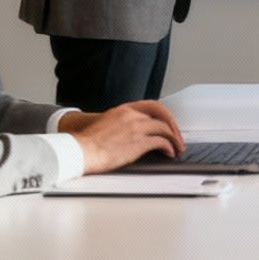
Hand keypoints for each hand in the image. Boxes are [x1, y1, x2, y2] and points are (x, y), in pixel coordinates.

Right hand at [63, 100, 184, 171]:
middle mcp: (132, 115)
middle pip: (162, 116)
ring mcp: (136, 128)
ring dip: (174, 139)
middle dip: (173, 127)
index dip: (164, 115)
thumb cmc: (88, 143)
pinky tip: (169, 153)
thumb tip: (133, 132)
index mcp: (123, 109)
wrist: (80, 150)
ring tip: (176, 148)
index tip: (169, 124)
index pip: (152, 106)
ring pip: (164, 128)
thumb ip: (121, 123)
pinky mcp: (138, 142)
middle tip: (178, 138)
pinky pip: (161, 142)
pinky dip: (168, 147)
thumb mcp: (106, 124)